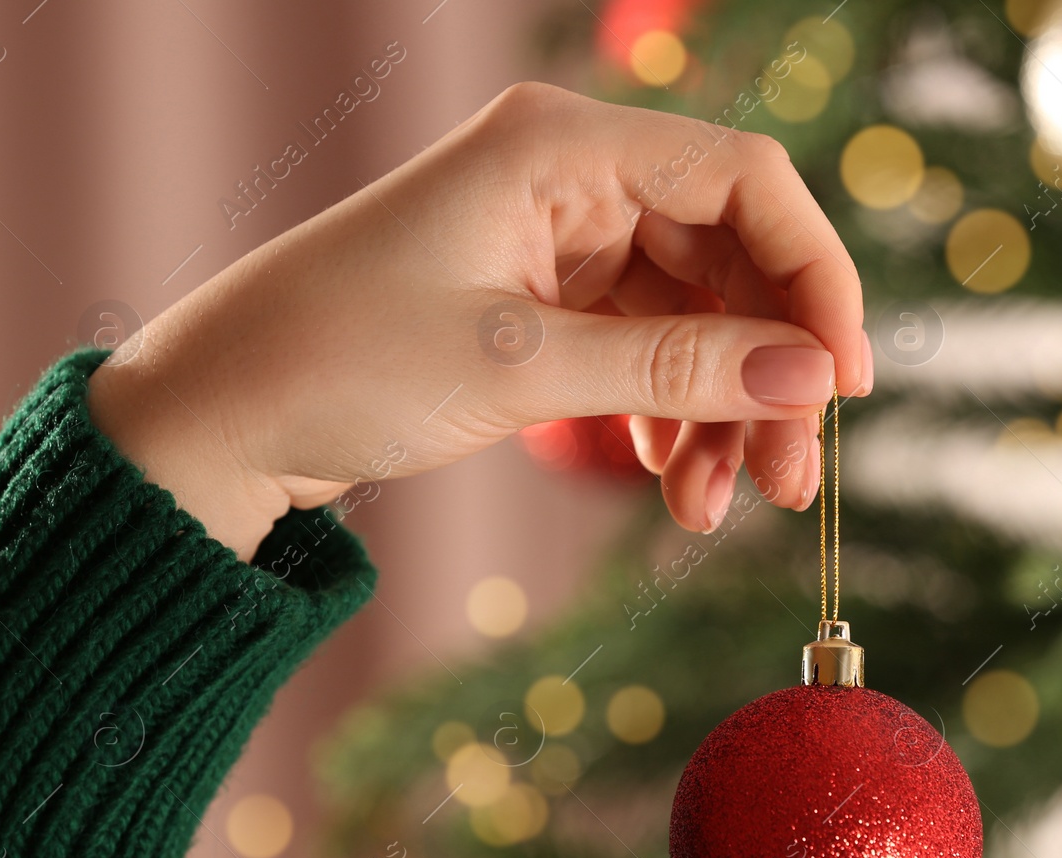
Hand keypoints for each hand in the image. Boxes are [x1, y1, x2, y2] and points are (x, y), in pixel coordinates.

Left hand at [87, 82, 869, 559]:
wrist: (217, 418)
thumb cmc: (337, 361)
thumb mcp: (518, 366)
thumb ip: (675, 366)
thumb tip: (812, 378)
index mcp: (563, 147)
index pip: (746, 182)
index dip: (814, 277)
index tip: (844, 383)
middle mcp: (571, 180)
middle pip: (728, 259)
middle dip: (766, 372)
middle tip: (787, 481)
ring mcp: (557, 243)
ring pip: (692, 316)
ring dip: (718, 411)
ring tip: (710, 507)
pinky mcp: (541, 303)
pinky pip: (643, 350)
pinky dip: (665, 414)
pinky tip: (665, 477)